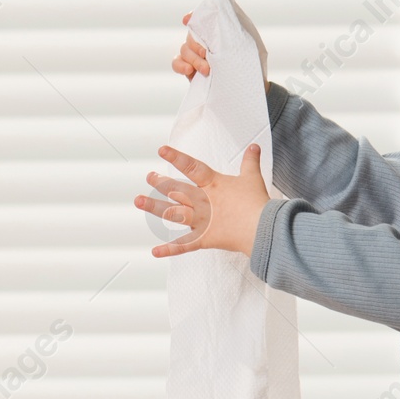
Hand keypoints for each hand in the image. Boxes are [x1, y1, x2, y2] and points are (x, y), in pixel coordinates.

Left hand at [136, 143, 269, 257]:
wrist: (261, 228)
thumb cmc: (256, 203)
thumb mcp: (252, 178)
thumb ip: (250, 162)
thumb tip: (254, 147)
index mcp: (213, 185)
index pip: (191, 167)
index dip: (176, 158)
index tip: (161, 151)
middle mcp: (202, 201)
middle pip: (177, 190)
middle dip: (161, 183)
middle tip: (149, 177)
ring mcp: (201, 220)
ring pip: (173, 213)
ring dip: (154, 207)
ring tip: (138, 201)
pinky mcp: (204, 239)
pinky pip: (185, 245)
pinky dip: (170, 249)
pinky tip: (155, 251)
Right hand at [173, 11, 268, 94]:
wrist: (250, 86)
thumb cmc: (251, 60)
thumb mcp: (248, 39)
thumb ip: (234, 23)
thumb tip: (223, 6)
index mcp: (216, 30)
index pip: (201, 18)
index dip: (192, 17)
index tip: (187, 20)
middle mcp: (204, 39)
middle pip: (190, 35)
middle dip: (197, 45)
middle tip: (208, 55)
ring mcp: (196, 54)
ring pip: (184, 49)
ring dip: (193, 58)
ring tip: (206, 70)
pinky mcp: (190, 69)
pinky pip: (176, 63)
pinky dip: (179, 65)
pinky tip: (188, 70)